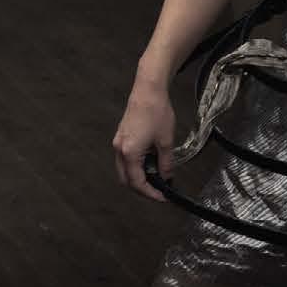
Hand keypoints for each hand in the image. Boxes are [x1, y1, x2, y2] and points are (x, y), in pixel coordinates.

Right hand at [112, 79, 174, 201]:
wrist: (148, 90)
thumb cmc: (157, 112)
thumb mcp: (166, 141)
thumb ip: (166, 163)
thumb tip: (167, 176)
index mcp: (130, 153)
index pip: (137, 182)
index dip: (150, 193)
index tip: (163, 197)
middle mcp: (120, 149)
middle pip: (126, 179)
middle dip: (141, 188)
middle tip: (158, 191)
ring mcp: (118, 142)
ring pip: (124, 169)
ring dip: (137, 177)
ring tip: (156, 178)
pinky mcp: (121, 136)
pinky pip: (124, 159)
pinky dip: (135, 166)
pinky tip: (150, 163)